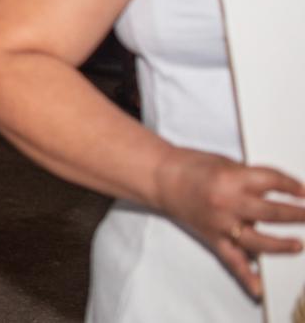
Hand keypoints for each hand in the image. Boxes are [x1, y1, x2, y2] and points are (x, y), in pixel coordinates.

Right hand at [152, 147, 304, 297]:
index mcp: (231, 179)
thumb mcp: (226, 163)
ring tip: (298, 245)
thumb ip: (250, 178)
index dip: (292, 186)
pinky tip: (260, 286)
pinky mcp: (213, 237)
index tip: (304, 191)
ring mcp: (221, 223)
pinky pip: (233, 260)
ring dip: (282, 245)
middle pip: (272, 212)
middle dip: (297, 214)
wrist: (160, 177)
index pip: (272, 181)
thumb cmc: (189, 166)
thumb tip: (276, 191)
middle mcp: (228, 203)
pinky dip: (247, 275)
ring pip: (259, 240)